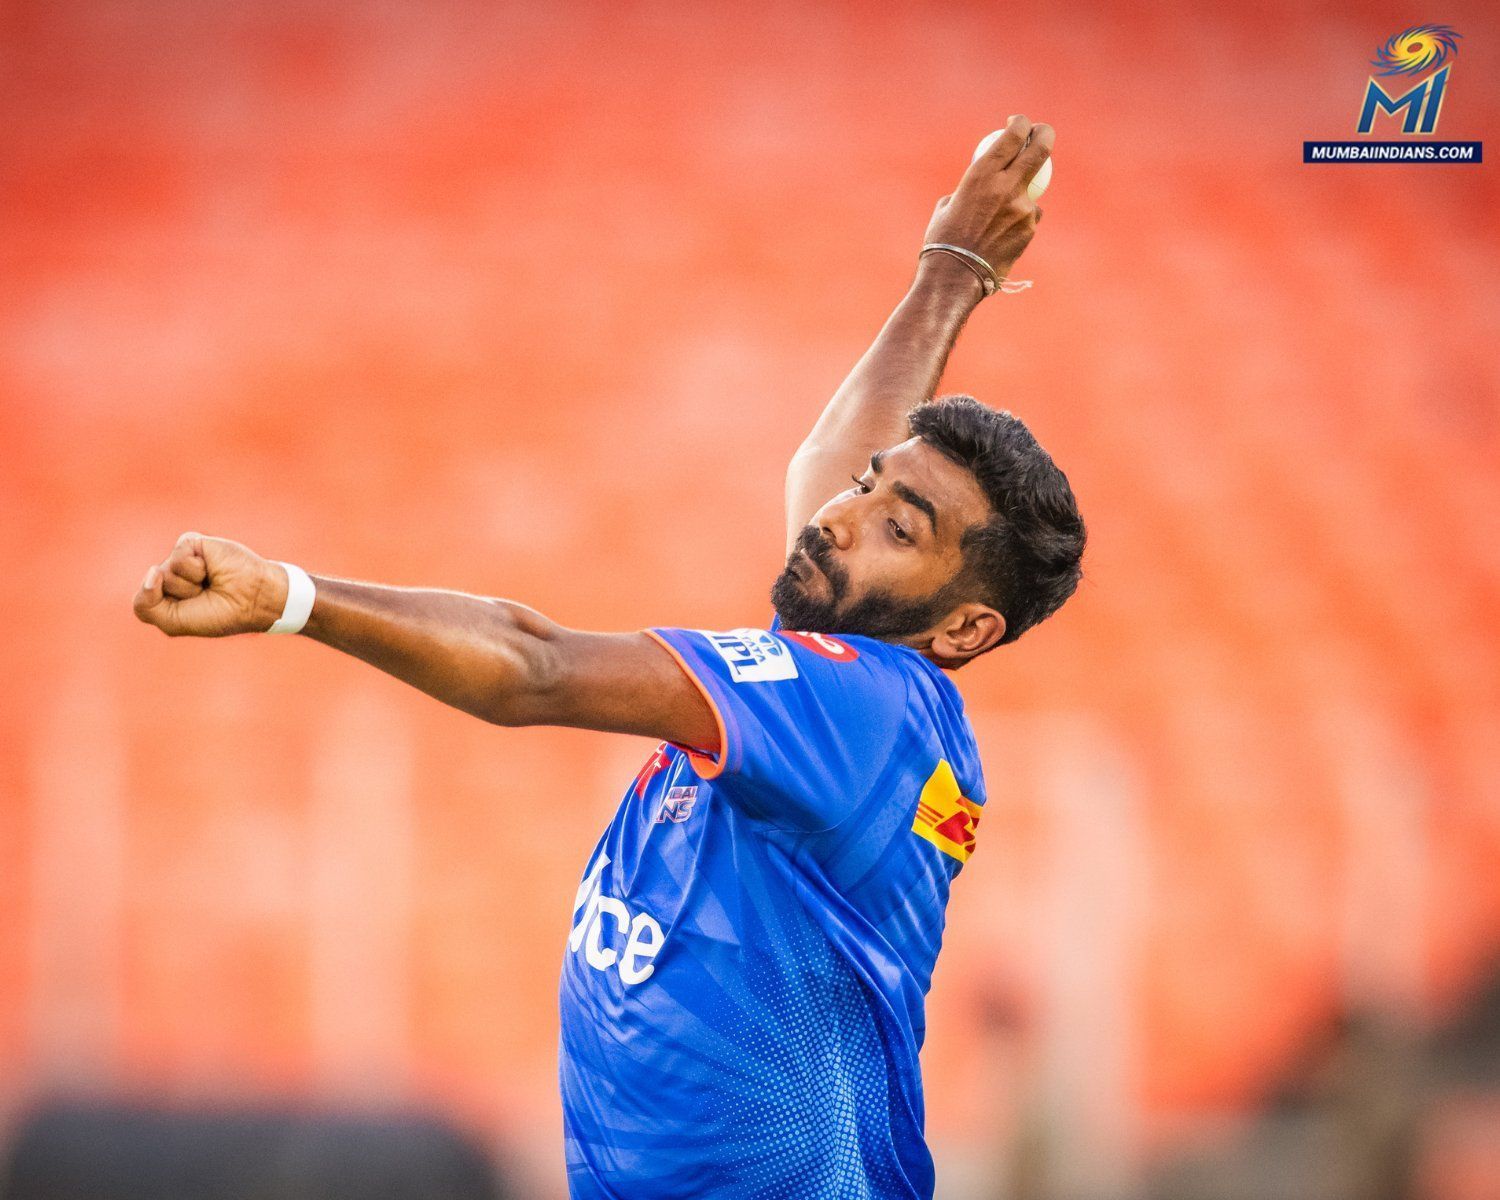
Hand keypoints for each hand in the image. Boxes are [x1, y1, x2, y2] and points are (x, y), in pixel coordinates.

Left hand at [133, 532, 287, 636]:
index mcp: (166, 596)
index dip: (163, 609)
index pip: (143, 601)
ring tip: (210, 581)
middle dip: (179, 596)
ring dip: (189, 583)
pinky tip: (212, 567)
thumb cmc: (219, 614)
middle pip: (152, 585)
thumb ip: (144, 605)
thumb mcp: (173, 621)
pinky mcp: (192, 543)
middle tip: (205, 595)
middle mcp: (171, 576)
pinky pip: (178, 555)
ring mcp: (182, 559)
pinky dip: (196, 567)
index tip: (194, 612)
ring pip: (165, 571)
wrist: (253, 599)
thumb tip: (151, 570)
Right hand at [922, 114, 1052, 282]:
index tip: (1018, 123)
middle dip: (1044, 133)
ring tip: (997, 216)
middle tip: (1041, 132)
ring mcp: (1022, 209)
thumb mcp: (948, 205)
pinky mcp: (1029, 229)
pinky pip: (1029, 216)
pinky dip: (1019, 219)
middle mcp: (1006, 187)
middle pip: (1040, 149)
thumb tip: (984, 181)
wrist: (954, 277)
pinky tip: (1000, 234)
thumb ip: (972, 188)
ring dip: (1021, 193)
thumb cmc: (942, 240)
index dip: (1020, 124)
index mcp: (982, 175)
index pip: (1013, 136)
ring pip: (1033, 189)